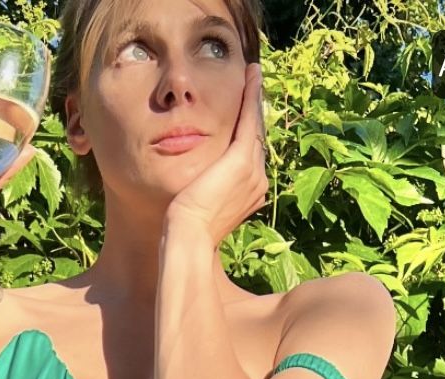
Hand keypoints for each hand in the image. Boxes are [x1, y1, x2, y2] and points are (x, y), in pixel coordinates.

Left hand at [163, 61, 267, 247]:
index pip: (250, 154)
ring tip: (252, 76)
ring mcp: (252, 172)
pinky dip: (251, 95)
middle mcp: (257, 182)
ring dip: (255, 98)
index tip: (244, 113)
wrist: (189, 237)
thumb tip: (199, 188)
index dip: (248, 131)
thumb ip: (208, 191)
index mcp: (249, 194)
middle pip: (257, 137)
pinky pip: (249, 119)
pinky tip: (250, 74)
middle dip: (254, 110)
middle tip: (252, 84)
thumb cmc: (188, 229)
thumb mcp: (202, 206)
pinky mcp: (241, 161)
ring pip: (255, 125)